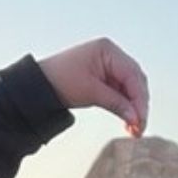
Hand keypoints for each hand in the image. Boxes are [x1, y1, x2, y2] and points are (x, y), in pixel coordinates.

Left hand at [38, 38, 152, 136]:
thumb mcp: (90, 92)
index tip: (140, 118)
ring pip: (131, 87)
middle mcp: (111, 55)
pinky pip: (122, 91)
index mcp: (107, 50)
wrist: (37, 85)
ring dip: (133, 107)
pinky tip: (127, 119)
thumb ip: (116, 103)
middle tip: (139, 126)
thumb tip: (135, 117)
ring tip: (133, 127)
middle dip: (139, 105)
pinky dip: (125, 105)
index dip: (139, 99)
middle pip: (135, 81)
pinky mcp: (105, 76)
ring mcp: (109, 65)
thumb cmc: (58, 80)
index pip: (132, 75)